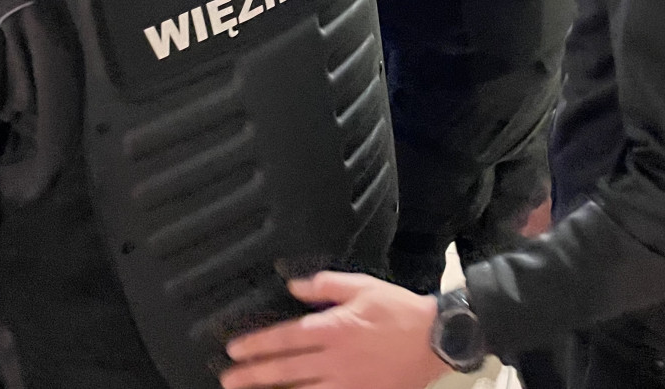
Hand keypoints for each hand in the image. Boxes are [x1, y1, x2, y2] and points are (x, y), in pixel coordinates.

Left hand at [221, 273, 446, 388]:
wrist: (435, 339)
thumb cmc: (399, 310)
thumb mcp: (362, 287)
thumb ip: (325, 286)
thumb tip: (293, 286)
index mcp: (334, 329)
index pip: (285, 338)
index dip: (256, 345)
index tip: (234, 350)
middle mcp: (336, 360)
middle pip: (285, 371)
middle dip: (253, 375)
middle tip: (228, 379)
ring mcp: (347, 384)